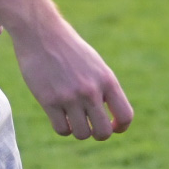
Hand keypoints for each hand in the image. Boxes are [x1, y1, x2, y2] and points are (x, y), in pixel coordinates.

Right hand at [9, 16, 133, 139]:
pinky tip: (60, 116)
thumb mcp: (96, 67)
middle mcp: (91, 90)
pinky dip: (63, 128)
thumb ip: (105, 90)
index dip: (121, 127)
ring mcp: (70, 97)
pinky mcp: (49, 101)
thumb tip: (113, 119)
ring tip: (73, 118)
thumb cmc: (71, 51)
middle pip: (103, 132)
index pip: (125, 115)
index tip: (112, 126)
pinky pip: (62, 130)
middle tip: (91, 126)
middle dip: (99, 134)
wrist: (42, 34)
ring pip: (82, 134)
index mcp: (107, 81)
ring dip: (79, 131)